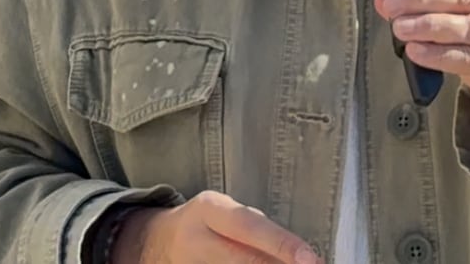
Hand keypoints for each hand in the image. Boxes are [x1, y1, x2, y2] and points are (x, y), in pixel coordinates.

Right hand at [113, 192, 317, 263]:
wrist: (159, 242)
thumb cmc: (207, 224)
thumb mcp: (226, 213)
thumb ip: (257, 229)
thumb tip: (297, 254)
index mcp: (209, 210)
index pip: (249, 226)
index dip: (282, 243)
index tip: (310, 258)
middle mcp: (198, 239)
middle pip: (245, 260)